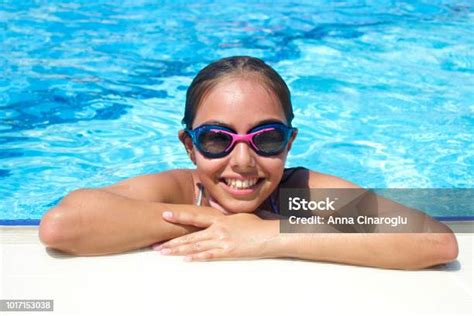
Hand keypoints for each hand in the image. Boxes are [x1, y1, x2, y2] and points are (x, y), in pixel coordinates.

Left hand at [154, 211, 279, 260]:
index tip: (164, 215)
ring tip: (164, 253)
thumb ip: (225, 220)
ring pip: (195, 245)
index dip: (178, 216)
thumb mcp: (239, 218)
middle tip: (157, 244)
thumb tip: (218, 220)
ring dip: (178, 250)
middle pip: (190, 235)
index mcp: (219, 219)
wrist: (270, 234)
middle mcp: (218, 229)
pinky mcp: (228, 251)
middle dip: (172, 240)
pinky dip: (196, 258)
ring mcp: (222, 240)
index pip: (194, 217)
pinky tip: (186, 260)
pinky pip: (209, 255)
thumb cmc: (257, 226)